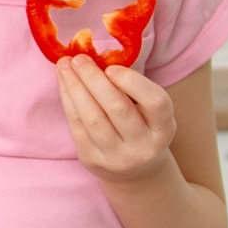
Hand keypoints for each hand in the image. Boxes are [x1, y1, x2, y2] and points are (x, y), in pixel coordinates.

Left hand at [55, 54, 176, 182]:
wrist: (133, 169)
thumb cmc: (140, 126)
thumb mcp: (147, 110)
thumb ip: (131, 88)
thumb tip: (98, 57)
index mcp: (163, 128)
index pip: (155, 102)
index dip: (133, 83)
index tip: (111, 67)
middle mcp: (144, 146)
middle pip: (117, 108)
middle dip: (94, 79)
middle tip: (78, 58)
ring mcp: (117, 157)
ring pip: (92, 118)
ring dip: (75, 87)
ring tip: (64, 65)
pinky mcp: (93, 160)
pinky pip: (76, 126)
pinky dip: (68, 100)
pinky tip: (64, 83)